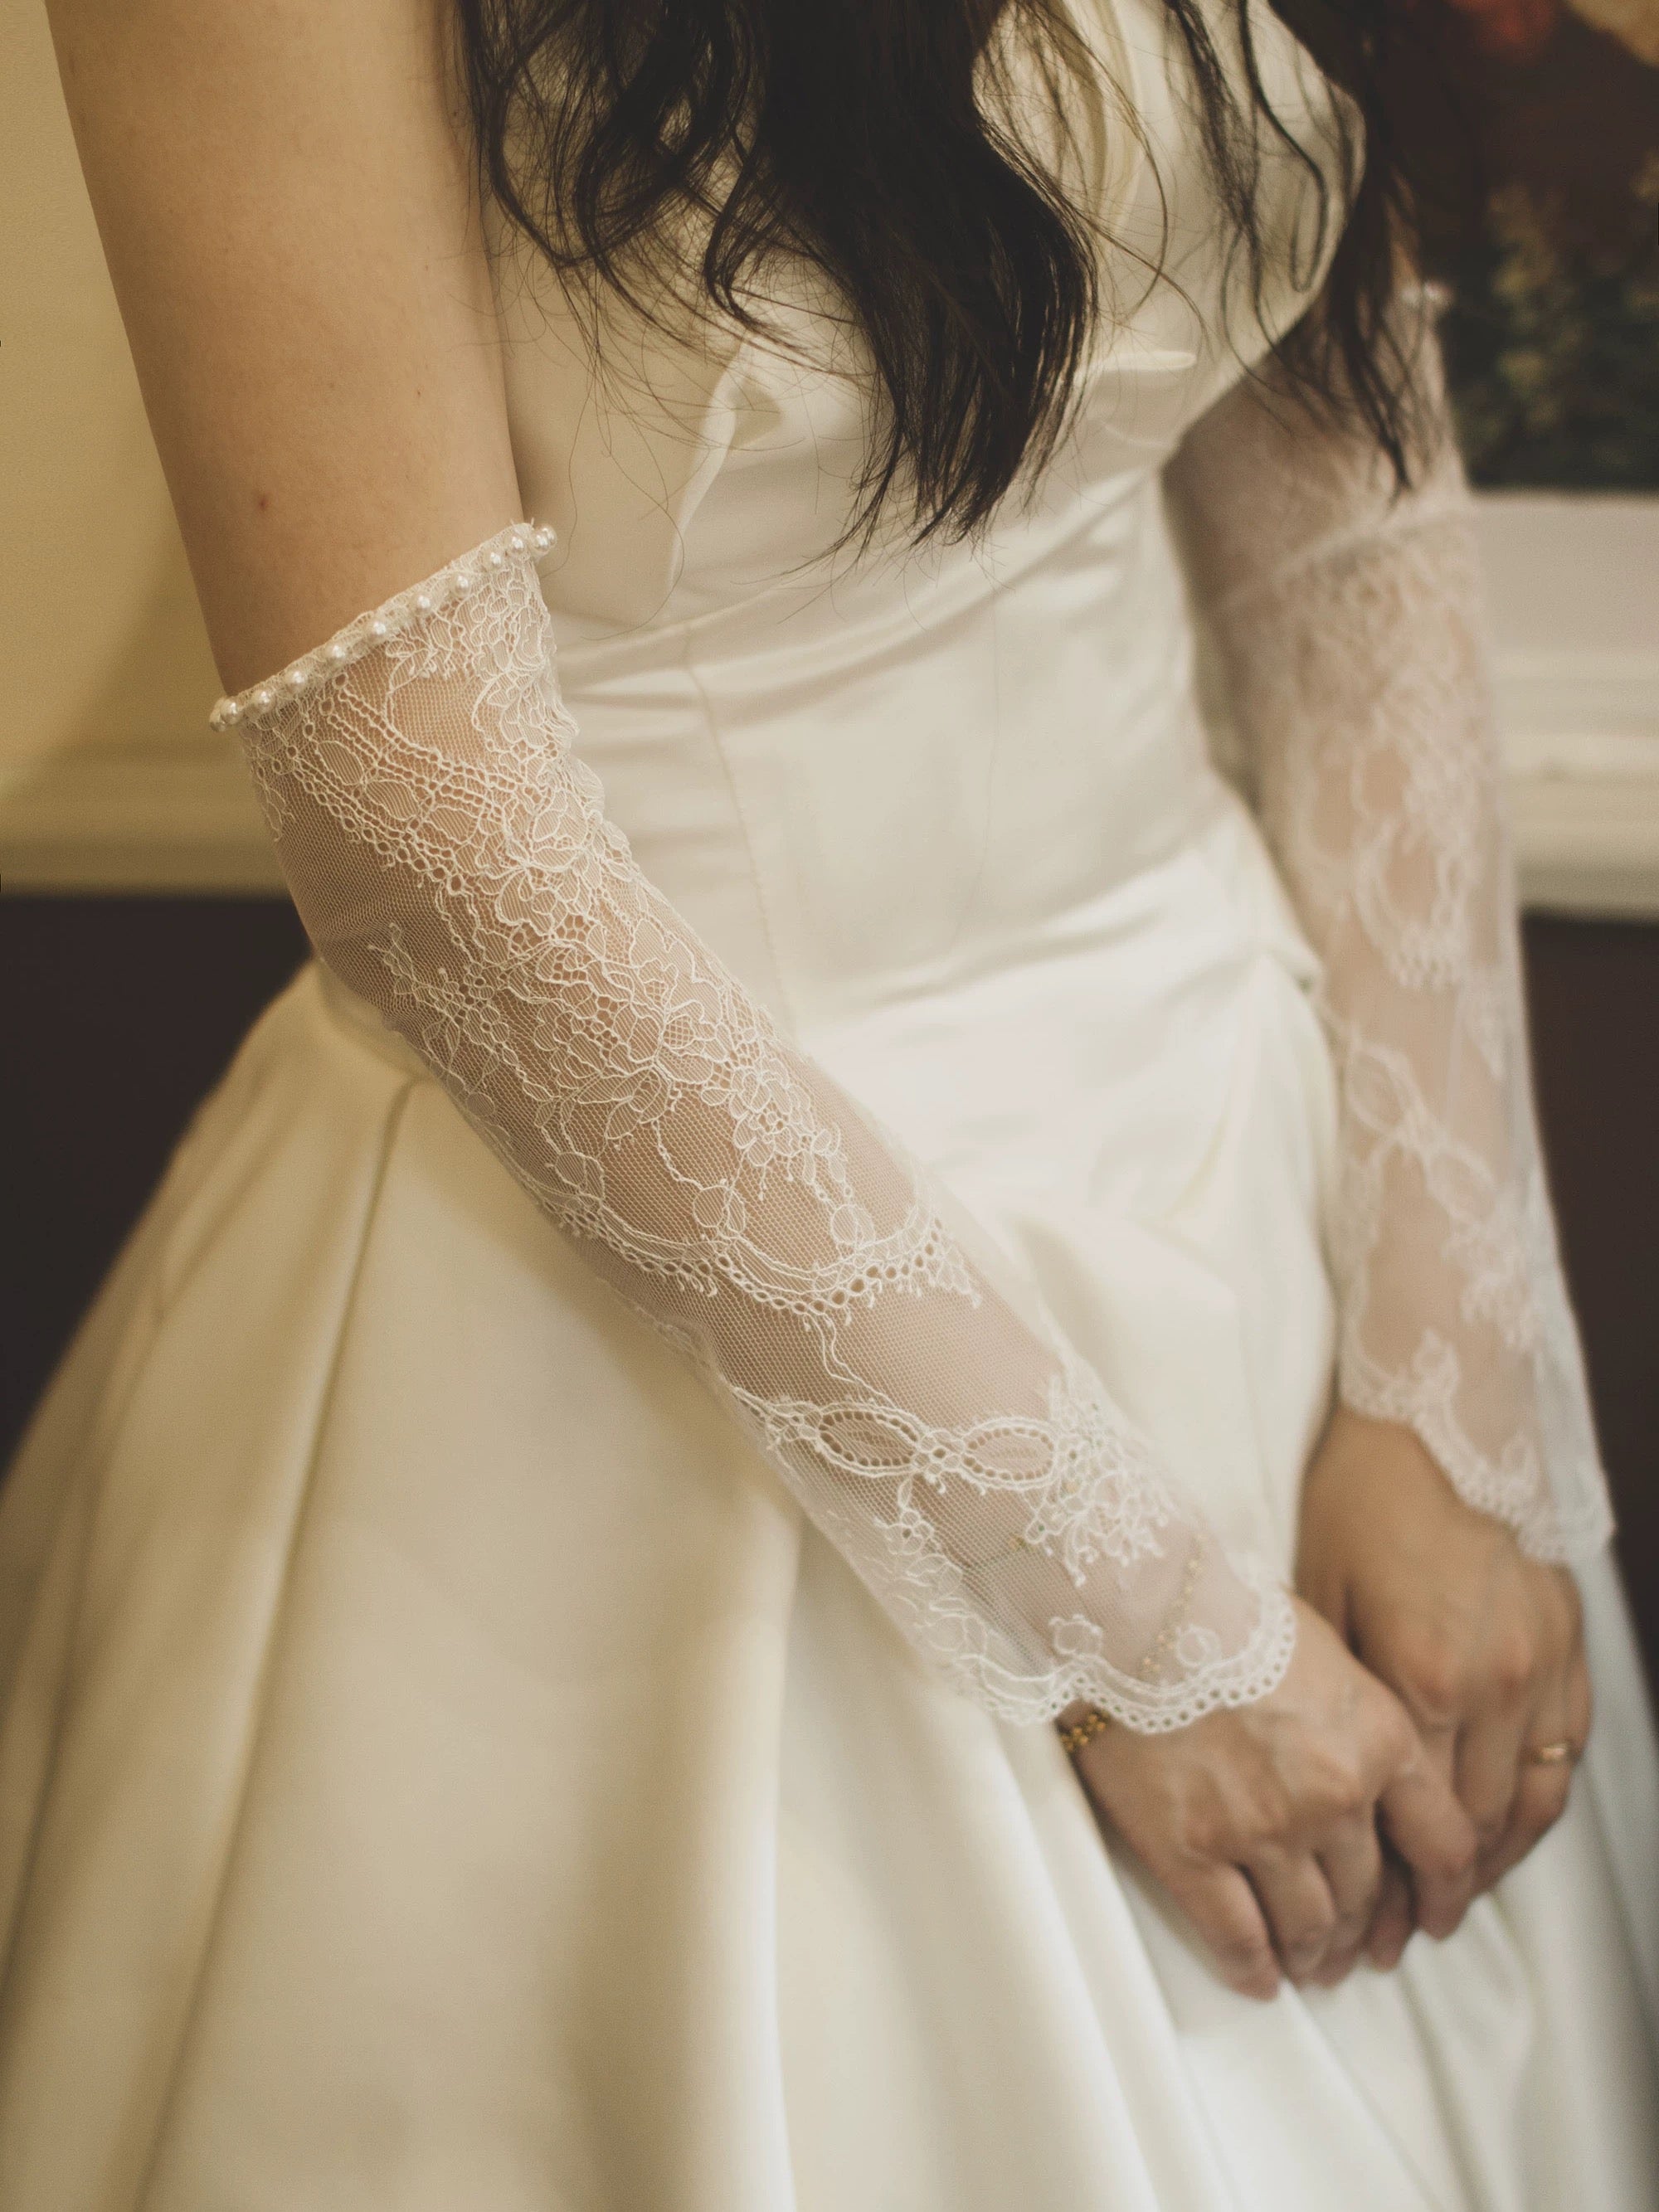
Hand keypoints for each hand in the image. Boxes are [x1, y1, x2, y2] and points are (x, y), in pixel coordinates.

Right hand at [1063, 1597, 1475, 1997]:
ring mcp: (1263, 1830)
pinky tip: (1258, 1977)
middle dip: (1360, 1930)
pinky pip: (1234, 1934)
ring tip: (1306, 1965)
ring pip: (1307, 1924)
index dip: (1440, 1894)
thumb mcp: (1328, 1650)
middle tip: (1349, 1949)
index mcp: (1379, 1740)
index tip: (1430, 1917)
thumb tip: (1366, 1770)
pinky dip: (1251, 1968)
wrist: (1136, 1605)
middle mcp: (1334, 1797)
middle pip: (1366, 1894)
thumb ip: (1360, 1720)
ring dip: (1311, 1954)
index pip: (1442, 1844)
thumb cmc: (1224, 1609)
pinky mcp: (1192, 1850)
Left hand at [1296, 1404, 1590, 1967]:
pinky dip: (1538, 1803)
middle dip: (1441, 1893)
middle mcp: (1496, 1685)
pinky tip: (1507, 1830)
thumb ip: (1330, 1695)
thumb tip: (1316, 1782)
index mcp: (1422, 1678)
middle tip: (1408, 1937)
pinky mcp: (1569, 1645)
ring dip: (1496, 1863)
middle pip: (1475, 1827)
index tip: (1371, 1928)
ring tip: (1458, 1903)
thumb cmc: (1357, 1503)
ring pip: (1533, 1802)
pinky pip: (1567, 1752)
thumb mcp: (1316, 1598)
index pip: (1414, 1820)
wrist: (1437, 1424)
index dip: (1395, 1885)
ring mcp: (1543, 1666)